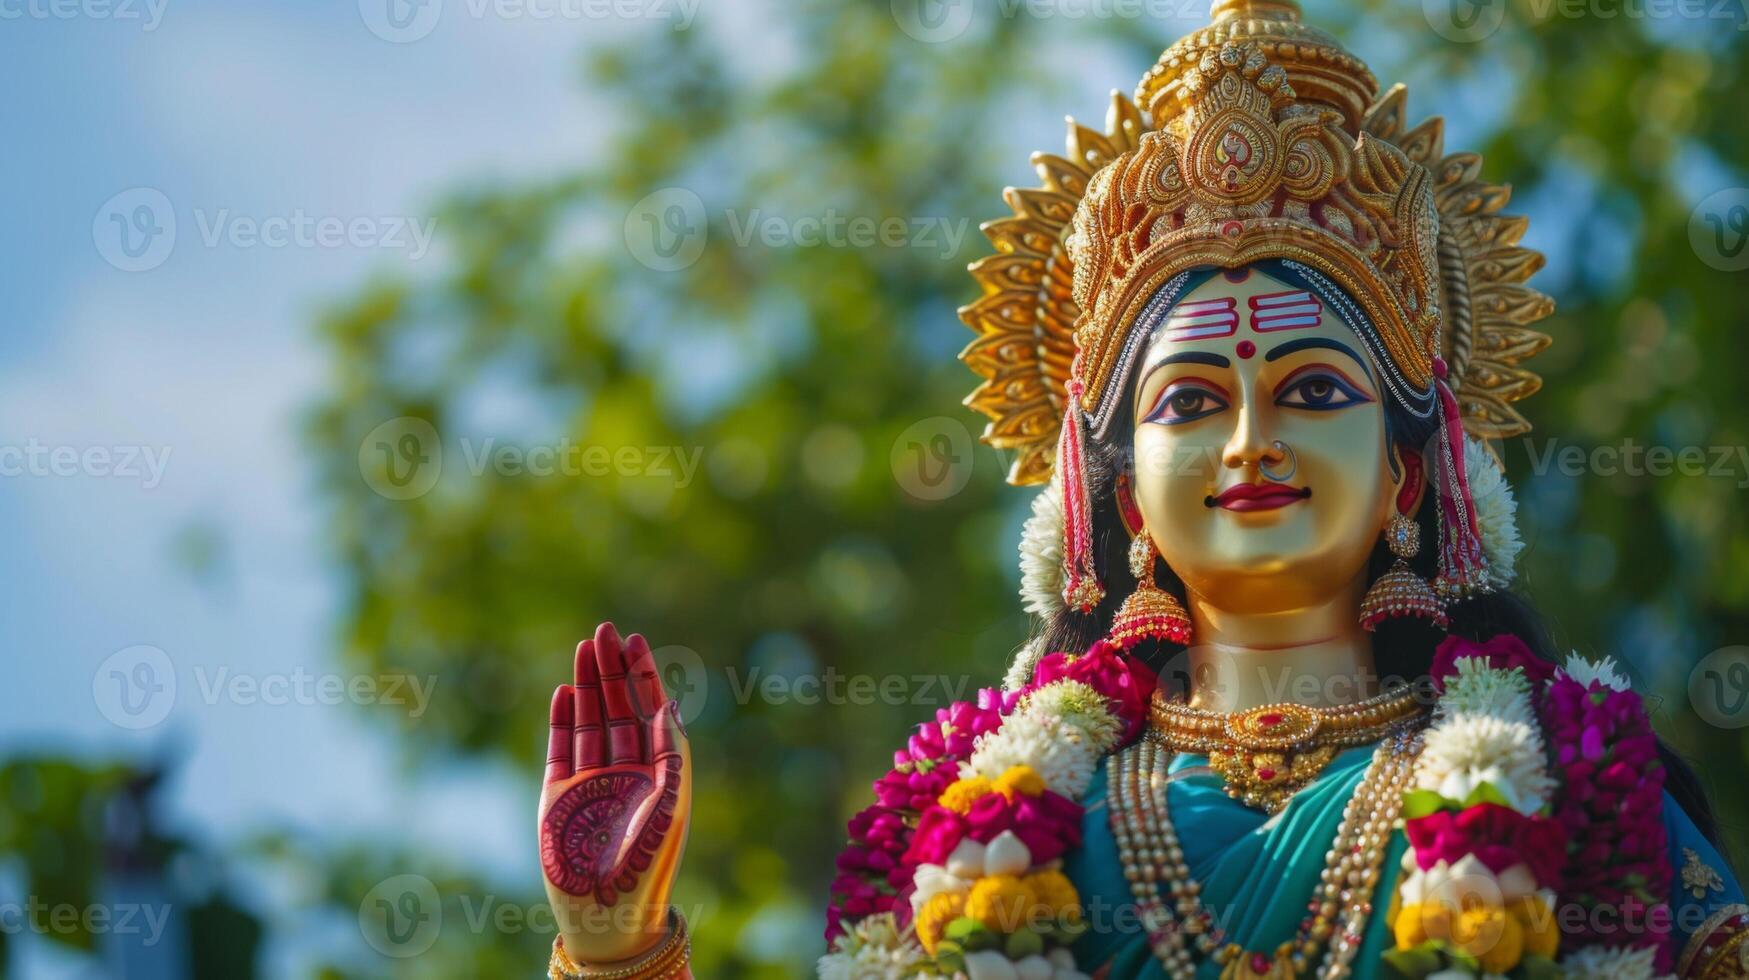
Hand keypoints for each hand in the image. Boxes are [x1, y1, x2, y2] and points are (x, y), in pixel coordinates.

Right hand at [540, 622, 690, 964]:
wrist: (608, 907)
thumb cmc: (649, 858)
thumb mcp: (672, 798)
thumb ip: (671, 749)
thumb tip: (669, 704)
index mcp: (657, 772)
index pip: (650, 710)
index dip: (643, 675)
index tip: (636, 640)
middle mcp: (625, 772)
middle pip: (617, 708)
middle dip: (612, 669)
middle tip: (605, 630)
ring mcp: (590, 782)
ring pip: (589, 721)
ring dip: (587, 685)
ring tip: (584, 647)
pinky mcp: (558, 796)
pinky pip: (560, 749)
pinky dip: (561, 719)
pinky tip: (564, 691)